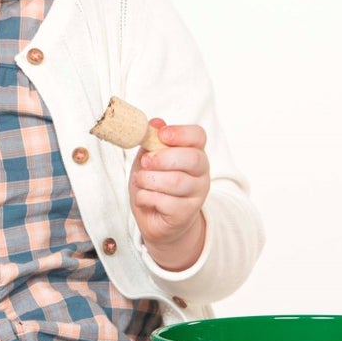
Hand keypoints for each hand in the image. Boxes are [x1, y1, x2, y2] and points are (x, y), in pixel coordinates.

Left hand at [128, 120, 209, 271]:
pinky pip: (166, 202)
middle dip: (163, 158)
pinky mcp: (186, 213)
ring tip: (141, 181)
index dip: (181, 133)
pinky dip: (147, 197)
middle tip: (145, 162)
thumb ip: (151, 142)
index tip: (162, 135)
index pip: (198, 136)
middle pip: (192, 158)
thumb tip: (156, 122)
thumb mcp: (148, 159)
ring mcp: (197, 194)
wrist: (155, 218)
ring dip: (150, 180)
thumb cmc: (153, 183)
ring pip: (177, 181)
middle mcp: (201, 172)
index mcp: (193, 152)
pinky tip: (144, 197)